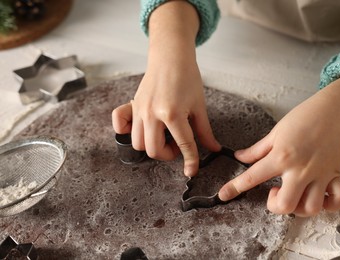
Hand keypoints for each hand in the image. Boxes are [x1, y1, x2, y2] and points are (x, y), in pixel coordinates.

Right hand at [112, 1, 219, 175]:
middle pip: (153, 150)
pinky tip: (143, 129)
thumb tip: (213, 149)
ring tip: (165, 136)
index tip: (192, 170)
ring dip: (152, 146)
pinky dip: (128, 133)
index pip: (183, 144)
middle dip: (168, 154)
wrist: (171, 56)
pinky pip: (120, 126)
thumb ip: (204, 131)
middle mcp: (152, 114)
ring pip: (138, 143)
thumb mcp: (199, 106)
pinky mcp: (132, 106)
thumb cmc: (187, 77)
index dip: (190, 160)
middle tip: (178, 144)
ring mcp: (139, 110)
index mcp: (172, 113)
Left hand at [218, 73, 339, 216]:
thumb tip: (238, 157)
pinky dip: (329, 205)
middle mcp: (299, 170)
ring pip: (310, 208)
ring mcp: (319, 175)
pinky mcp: (335, 175)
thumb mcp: (274, 133)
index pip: (252, 178)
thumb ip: (256, 150)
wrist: (332, 110)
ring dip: (299, 208)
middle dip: (274, 206)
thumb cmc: (302, 118)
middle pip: (285, 205)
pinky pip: (337, 200)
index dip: (234, 188)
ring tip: (295, 195)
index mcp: (280, 157)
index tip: (223, 195)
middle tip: (274, 192)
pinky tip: (319, 197)